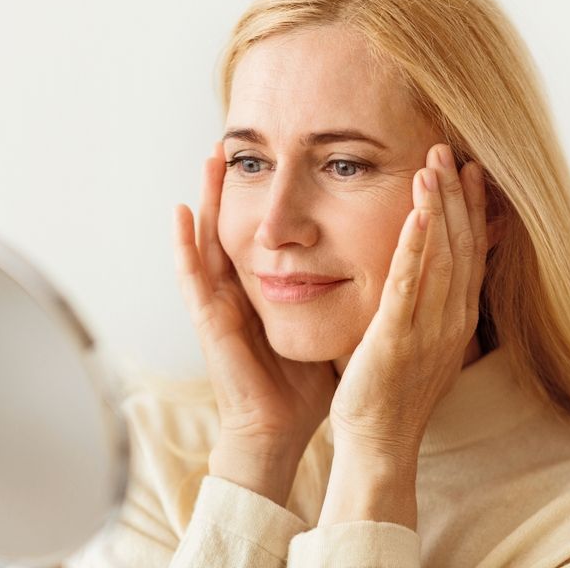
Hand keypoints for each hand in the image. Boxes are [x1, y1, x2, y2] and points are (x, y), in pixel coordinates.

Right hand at [172, 141, 337, 505]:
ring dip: (209, 197)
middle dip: (236, 183)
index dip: (270, 196)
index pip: (266, 232)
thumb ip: (348, 296)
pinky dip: (183, 244)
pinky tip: (181, 211)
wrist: (282, 429)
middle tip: (240, 140)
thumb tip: (389, 265)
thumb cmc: (305, 383)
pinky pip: (192, 277)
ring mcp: (220, 303)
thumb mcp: (331, 326)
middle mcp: (240, 290)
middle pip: (235, 224)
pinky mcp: (210, 321)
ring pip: (209, 238)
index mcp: (267, 290)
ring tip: (212, 157)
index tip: (283, 157)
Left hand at [321, 143, 487, 525]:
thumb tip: (434, 269)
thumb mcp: (422, 339)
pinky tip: (416, 215)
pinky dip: (414, 248)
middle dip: (458, 195)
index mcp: (457, 317)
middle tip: (449, 150)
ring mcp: (428, 329)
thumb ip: (430, 301)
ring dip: (439, 208)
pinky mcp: (396, 339)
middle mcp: (451, 319)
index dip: (473, 208)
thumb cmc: (393, 390)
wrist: (379, 440)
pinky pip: (409, 286)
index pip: (472, 251)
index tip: (470, 170)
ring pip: (441, 257)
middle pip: (462, 245)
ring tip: (434, 165)